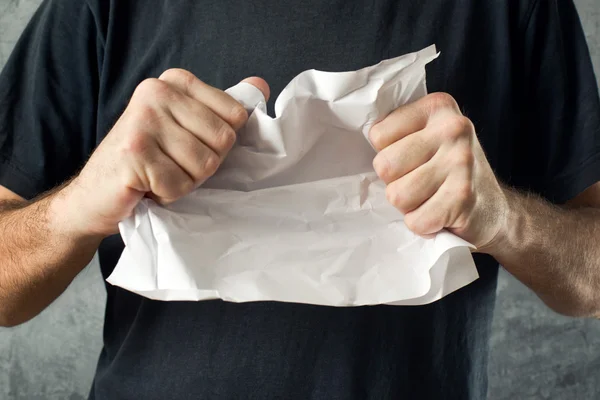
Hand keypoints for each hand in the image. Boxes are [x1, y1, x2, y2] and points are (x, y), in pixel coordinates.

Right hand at [63, 69, 269, 236]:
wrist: (94, 194)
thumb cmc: (147, 161)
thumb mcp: (185, 126)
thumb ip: (221, 107)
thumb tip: (261, 86)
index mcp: (174, 81)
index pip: (236, 115)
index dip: (219, 142)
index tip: (189, 144)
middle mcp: (157, 92)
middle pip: (223, 141)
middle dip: (204, 165)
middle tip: (172, 164)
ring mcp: (143, 120)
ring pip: (205, 165)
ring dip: (186, 182)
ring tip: (159, 174)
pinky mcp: (134, 152)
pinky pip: (180, 185)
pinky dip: (168, 195)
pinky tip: (147, 186)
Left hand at [369, 92, 507, 248]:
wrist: (494, 210)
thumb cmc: (448, 173)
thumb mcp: (427, 137)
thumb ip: (397, 133)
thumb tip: (347, 144)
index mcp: (437, 107)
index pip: (377, 135)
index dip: (388, 154)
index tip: (412, 158)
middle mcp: (453, 128)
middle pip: (384, 166)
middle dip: (396, 182)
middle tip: (421, 183)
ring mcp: (461, 163)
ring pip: (397, 195)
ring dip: (408, 206)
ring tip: (431, 198)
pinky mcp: (463, 198)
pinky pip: (415, 220)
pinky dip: (422, 225)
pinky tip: (440, 215)